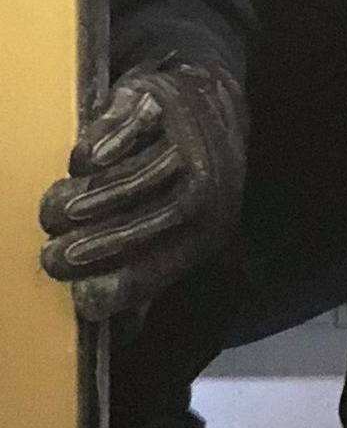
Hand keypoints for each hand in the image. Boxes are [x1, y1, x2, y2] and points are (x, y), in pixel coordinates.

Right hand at [40, 60, 246, 321]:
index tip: (81, 300)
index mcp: (213, 222)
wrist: (206, 93)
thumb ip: (149, 272)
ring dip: (90, 199)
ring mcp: (191, 137)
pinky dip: (100, 148)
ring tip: (55, 215)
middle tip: (52, 258)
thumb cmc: (182, 173)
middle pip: (153, 217)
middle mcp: (211, 182)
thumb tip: (121, 335)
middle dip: (96, 244)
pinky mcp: (164, 99)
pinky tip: (83, 164)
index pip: (170, 260)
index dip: (124, 285)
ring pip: (135, 175)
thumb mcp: (180, 225)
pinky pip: (129, 130)